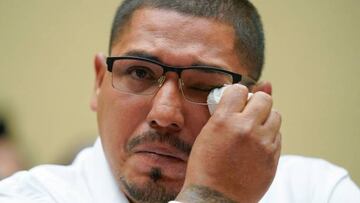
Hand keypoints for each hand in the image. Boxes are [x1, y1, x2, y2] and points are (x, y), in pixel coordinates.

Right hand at [177, 82, 280, 202]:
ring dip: (265, 119)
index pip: (240, 90)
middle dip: (256, 103)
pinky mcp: (273, 158)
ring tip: (253, 131)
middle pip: (264, 99)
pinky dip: (268, 137)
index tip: (236, 101)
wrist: (215, 198)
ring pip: (275, 116)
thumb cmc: (206, 166)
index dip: (238, 95)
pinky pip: (277, 136)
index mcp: (224, 120)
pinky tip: (256, 147)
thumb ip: (227, 111)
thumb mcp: (208, 133)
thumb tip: (255, 87)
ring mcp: (262, 144)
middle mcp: (246, 128)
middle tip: (248, 114)